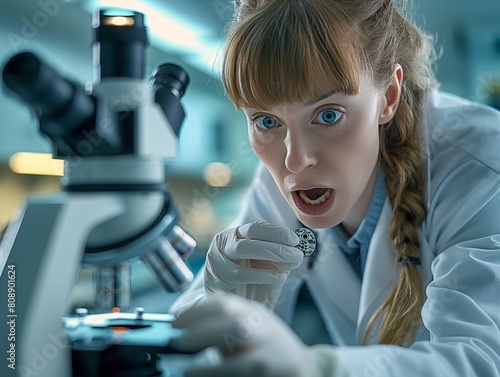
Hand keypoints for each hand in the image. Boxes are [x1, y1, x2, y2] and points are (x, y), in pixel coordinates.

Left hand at [170, 294, 317, 376]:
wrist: (302, 367)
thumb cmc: (268, 347)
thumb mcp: (249, 328)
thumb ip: (222, 325)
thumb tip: (184, 328)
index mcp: (252, 312)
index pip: (223, 304)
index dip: (196, 312)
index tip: (174, 323)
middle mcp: (261, 326)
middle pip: (232, 320)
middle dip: (202, 329)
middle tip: (177, 340)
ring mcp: (267, 349)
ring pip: (240, 351)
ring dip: (212, 361)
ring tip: (189, 371)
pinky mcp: (268, 369)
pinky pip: (243, 371)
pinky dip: (222, 374)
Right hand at [203, 221, 303, 307]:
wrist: (232, 305)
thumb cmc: (251, 280)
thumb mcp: (268, 265)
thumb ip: (281, 258)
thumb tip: (298, 254)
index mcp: (235, 235)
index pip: (255, 227)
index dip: (276, 232)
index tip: (295, 239)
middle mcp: (222, 244)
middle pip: (249, 239)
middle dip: (275, 246)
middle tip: (296, 253)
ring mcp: (216, 261)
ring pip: (242, 253)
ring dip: (270, 259)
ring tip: (289, 266)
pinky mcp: (215, 280)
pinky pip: (239, 274)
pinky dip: (262, 275)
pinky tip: (277, 278)